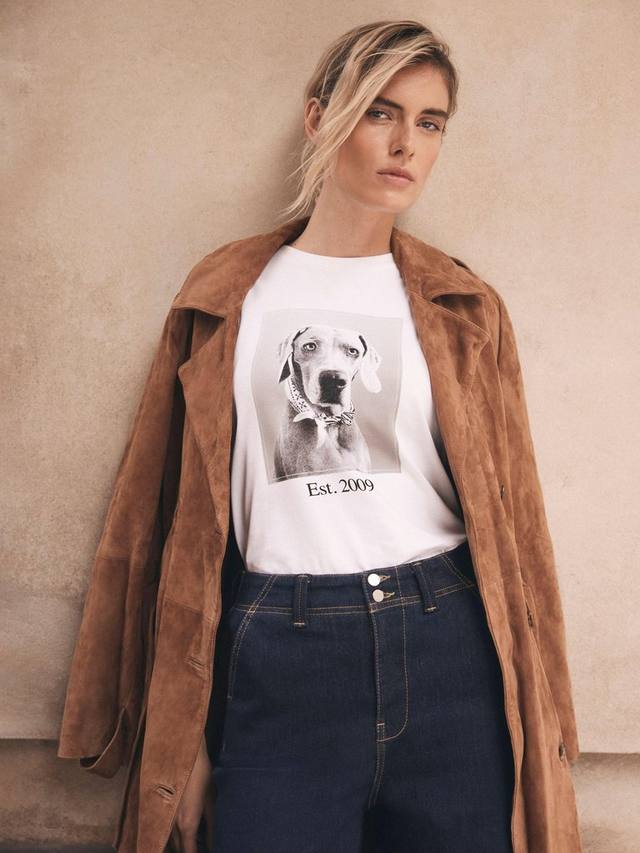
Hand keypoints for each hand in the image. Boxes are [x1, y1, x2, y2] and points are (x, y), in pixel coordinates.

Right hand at [169, 735, 215, 852]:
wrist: (184, 753)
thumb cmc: (201, 775)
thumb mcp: (210, 801)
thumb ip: (210, 826)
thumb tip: (210, 844)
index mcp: (188, 825)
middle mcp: (172, 825)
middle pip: (176, 849)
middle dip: (186, 850)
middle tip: (198, 846)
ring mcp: (163, 817)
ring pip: (168, 840)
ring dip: (177, 844)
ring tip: (190, 839)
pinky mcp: (157, 808)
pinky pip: (163, 828)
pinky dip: (169, 834)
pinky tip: (179, 829)